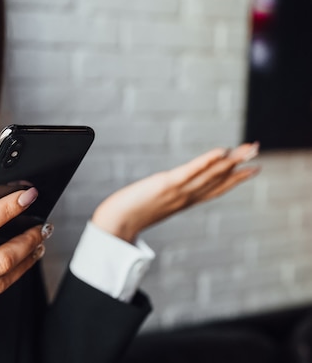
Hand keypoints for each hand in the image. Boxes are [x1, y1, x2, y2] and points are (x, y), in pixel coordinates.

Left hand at [91, 143, 259, 242]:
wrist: (115, 224)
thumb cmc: (127, 215)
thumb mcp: (151, 206)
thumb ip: (162, 200)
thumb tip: (163, 193)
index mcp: (183, 202)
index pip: (214, 189)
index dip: (235, 179)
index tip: (252, 169)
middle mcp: (185, 198)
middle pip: (218, 180)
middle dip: (240, 166)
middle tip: (257, 150)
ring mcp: (178, 192)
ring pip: (211, 175)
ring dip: (232, 161)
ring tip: (250, 148)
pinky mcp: (166, 184)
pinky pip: (191, 171)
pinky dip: (207, 162)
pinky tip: (221, 152)